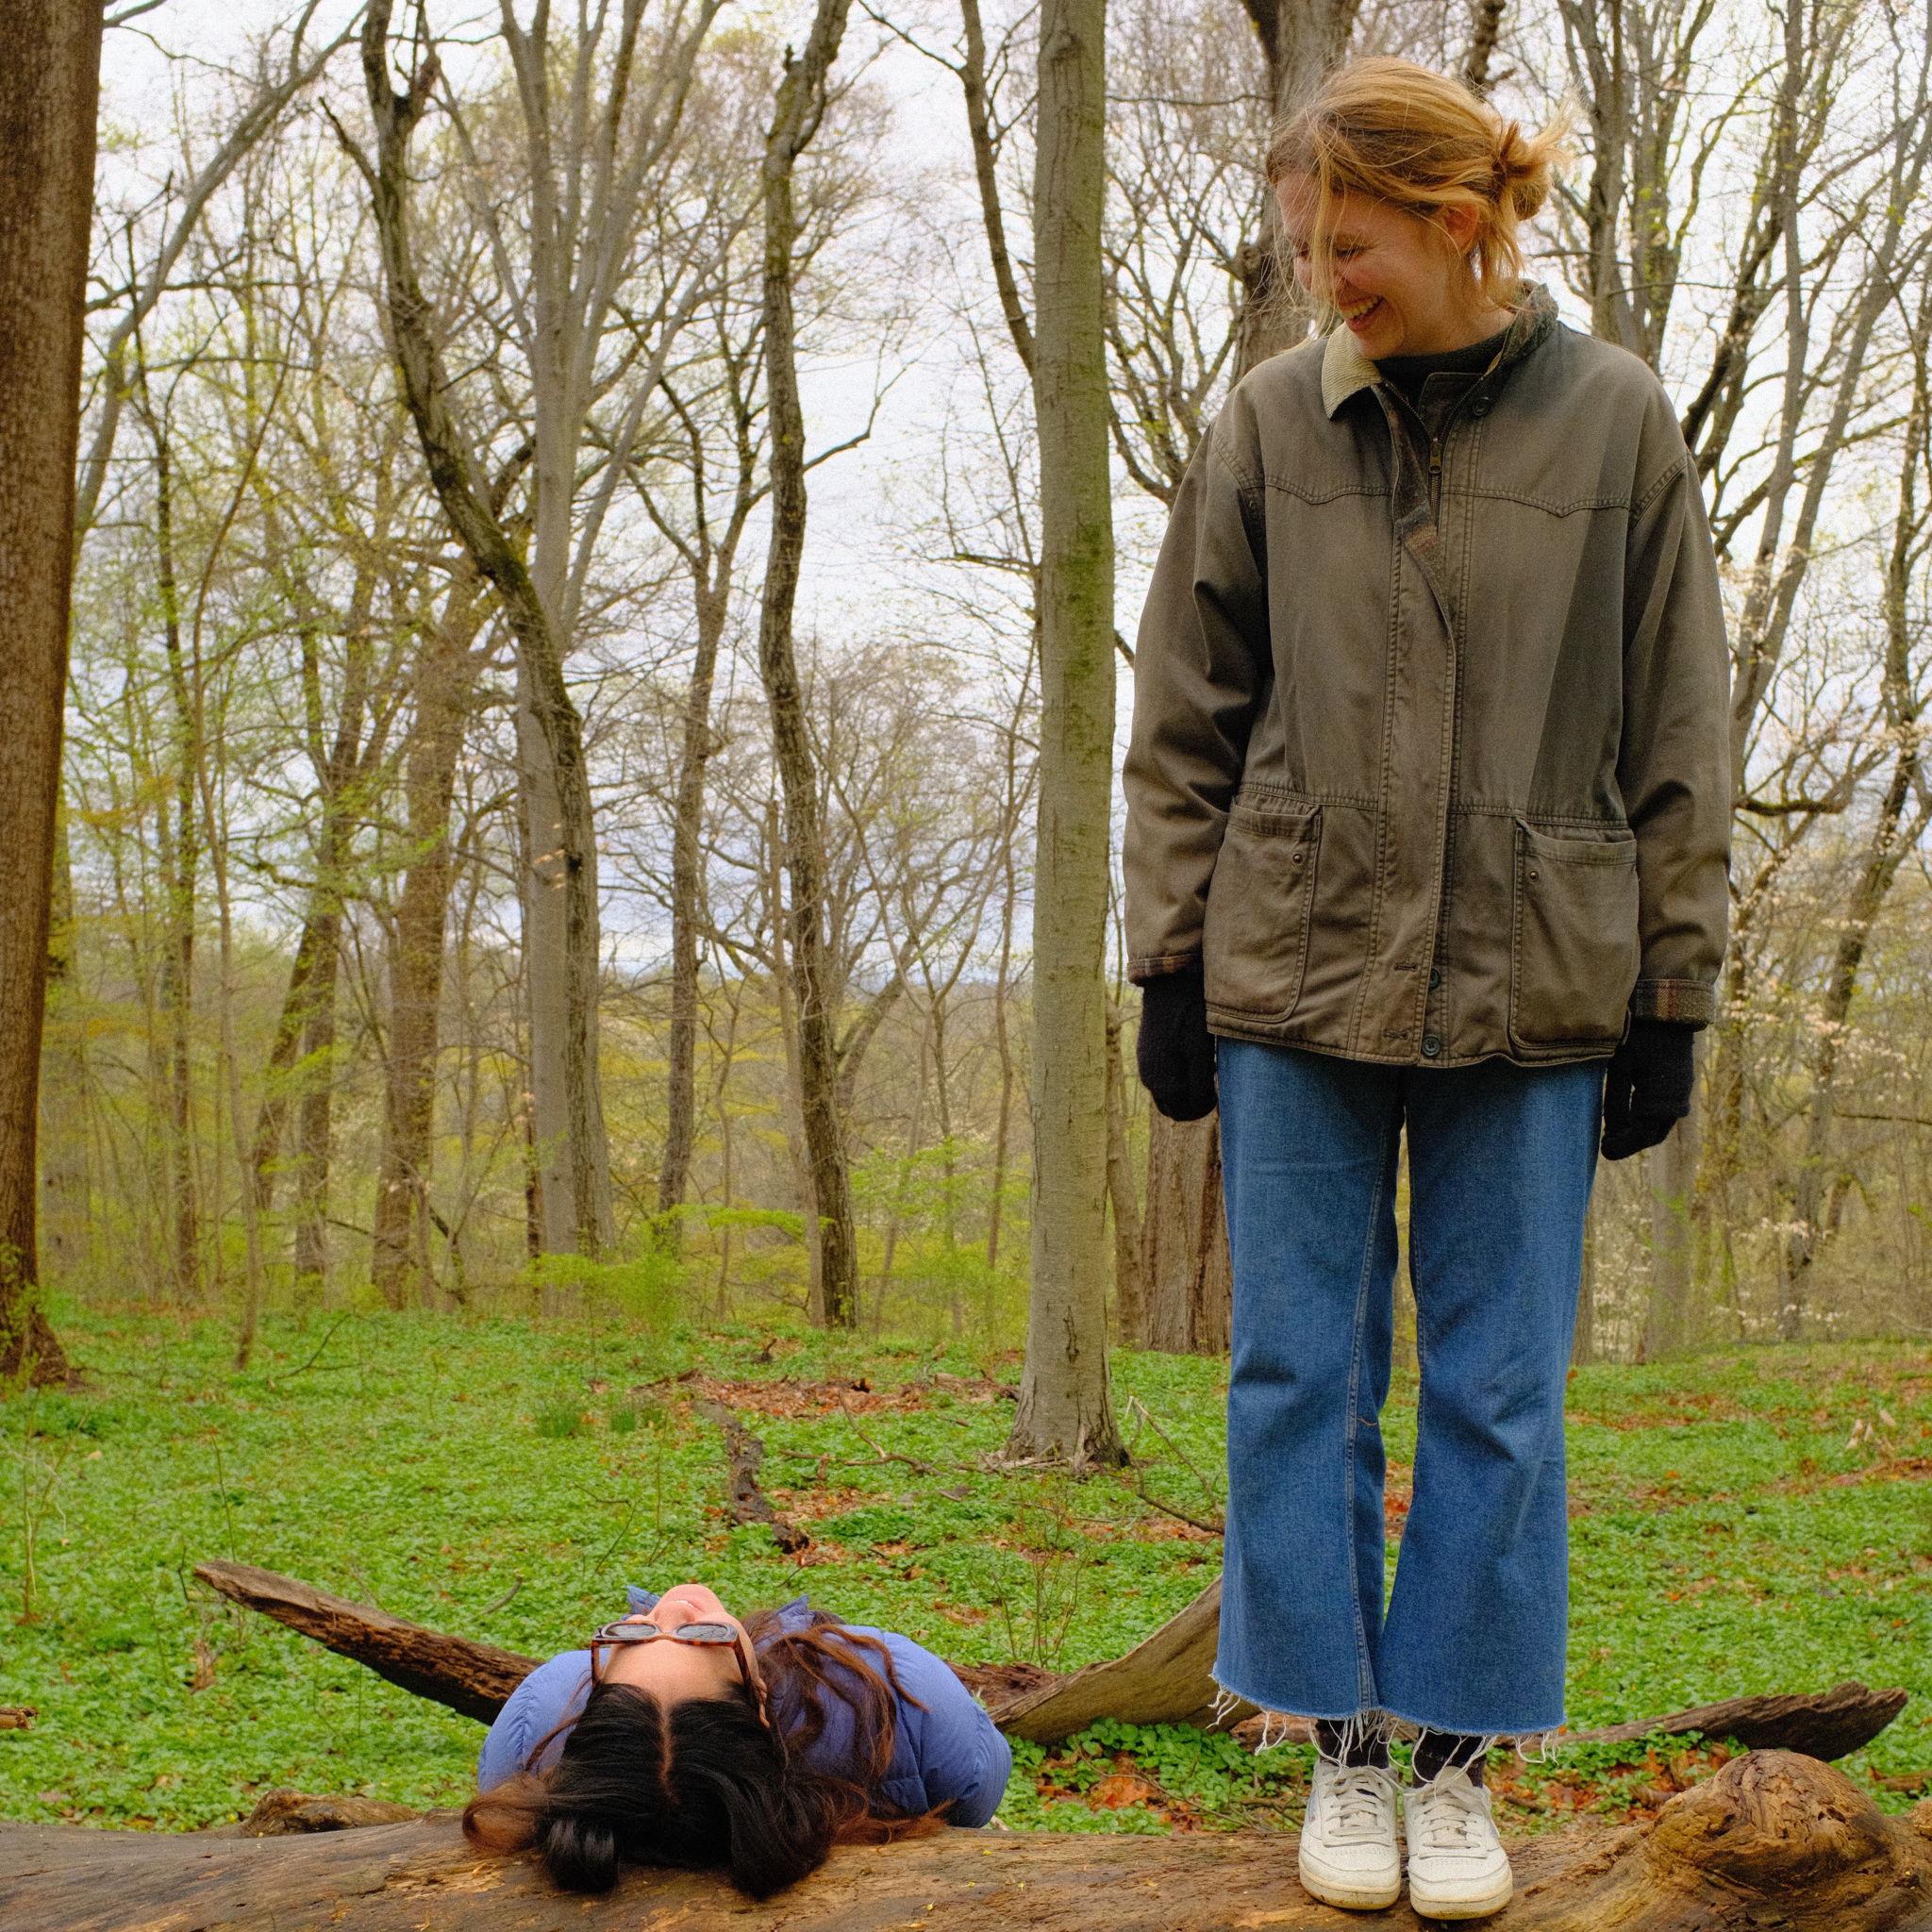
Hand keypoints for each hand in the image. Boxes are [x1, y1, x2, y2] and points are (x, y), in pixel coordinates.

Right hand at [1136, 965, 1216, 1121]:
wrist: (1169, 986)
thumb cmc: (1190, 1017)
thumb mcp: (1201, 1052)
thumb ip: (1200, 1084)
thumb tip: (1202, 1106)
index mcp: (1163, 1082)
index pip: (1184, 1113)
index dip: (1203, 1108)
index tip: (1217, 1093)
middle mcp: (1149, 1078)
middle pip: (1172, 1108)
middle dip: (1192, 1104)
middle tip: (1211, 1086)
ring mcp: (1145, 1065)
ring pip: (1165, 1094)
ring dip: (1183, 1091)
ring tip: (1202, 1070)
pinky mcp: (1145, 1053)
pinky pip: (1160, 1077)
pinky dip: (1175, 1078)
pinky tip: (1189, 1058)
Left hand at [1600, 1018, 1696, 1159]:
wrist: (1667, 1010)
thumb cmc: (1638, 1036)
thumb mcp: (1620, 1067)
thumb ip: (1616, 1102)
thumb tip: (1611, 1132)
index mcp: (1661, 1098)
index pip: (1642, 1134)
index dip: (1623, 1146)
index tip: (1603, 1151)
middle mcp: (1677, 1099)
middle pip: (1654, 1134)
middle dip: (1631, 1143)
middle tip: (1607, 1145)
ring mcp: (1682, 1091)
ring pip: (1661, 1124)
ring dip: (1640, 1132)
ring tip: (1614, 1133)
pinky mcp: (1682, 1083)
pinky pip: (1666, 1111)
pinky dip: (1648, 1119)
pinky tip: (1630, 1116)